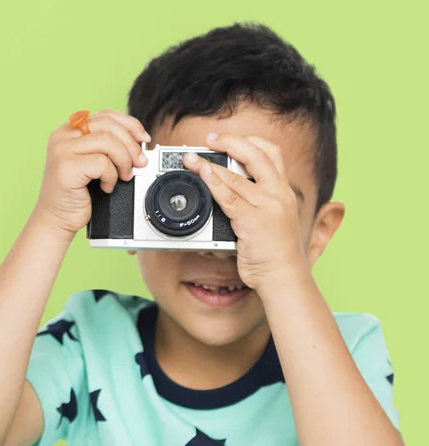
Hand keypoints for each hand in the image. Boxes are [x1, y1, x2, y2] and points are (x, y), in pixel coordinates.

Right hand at [36, 109, 150, 234]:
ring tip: (123, 177)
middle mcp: (63, 136)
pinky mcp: (66, 167)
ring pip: (107, 142)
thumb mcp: (93, 164)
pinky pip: (102, 163)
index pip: (105, 115)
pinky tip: (106, 186)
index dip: (130, 125)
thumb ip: (107, 148)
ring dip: (123, 161)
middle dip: (131, 145)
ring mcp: (62, 150)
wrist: (57, 219)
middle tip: (140, 163)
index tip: (143, 139)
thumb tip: (138, 143)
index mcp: (70, 131)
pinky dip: (111, 177)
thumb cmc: (76, 194)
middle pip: (108, 126)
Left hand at [183, 133, 309, 292]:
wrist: (283, 275)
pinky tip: (202, 175)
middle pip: (256, 154)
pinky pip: (228, 197)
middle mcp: (278, 193)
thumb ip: (259, 202)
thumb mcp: (274, 219)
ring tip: (192, 159)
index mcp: (283, 191)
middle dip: (230, 142)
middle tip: (210, 139)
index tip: (230, 139)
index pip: (271, 153)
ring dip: (210, 164)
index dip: (249, 140)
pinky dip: (213, 183)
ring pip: (236, 176)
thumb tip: (232, 188)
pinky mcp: (252, 220)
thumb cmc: (275, 252)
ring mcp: (266, 206)